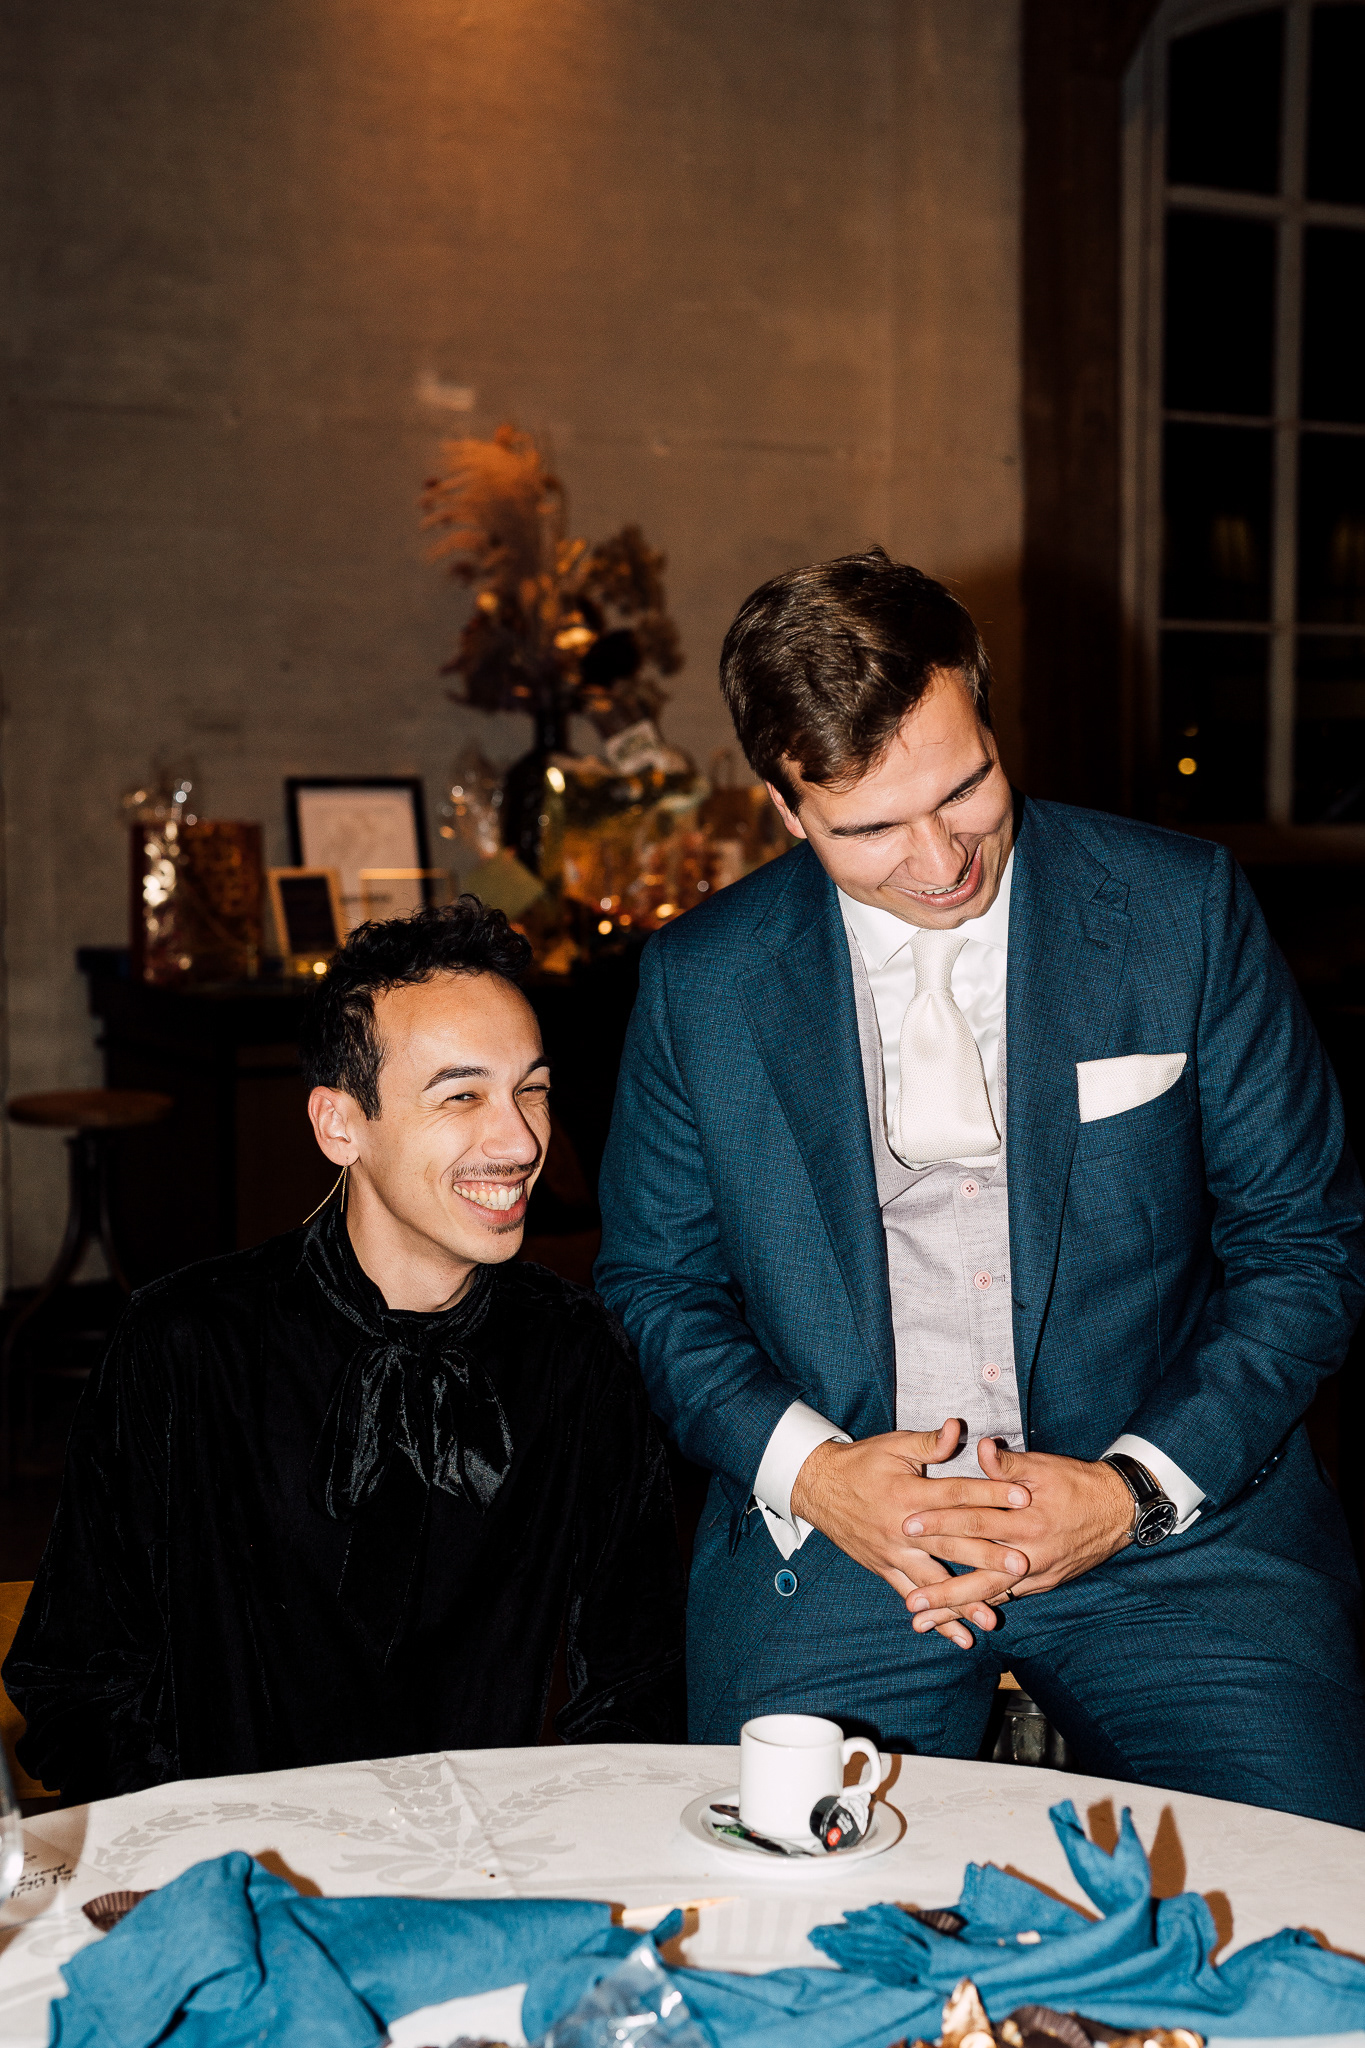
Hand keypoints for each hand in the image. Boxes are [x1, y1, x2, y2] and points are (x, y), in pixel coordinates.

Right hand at [789, 1419, 1032, 1648]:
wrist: (819, 1487)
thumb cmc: (862, 1462)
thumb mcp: (893, 1445)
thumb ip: (928, 1441)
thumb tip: (958, 1427)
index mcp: (908, 1493)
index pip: (956, 1494)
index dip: (990, 1494)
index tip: (1024, 1498)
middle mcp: (902, 1528)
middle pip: (951, 1543)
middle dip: (988, 1554)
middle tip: (1020, 1564)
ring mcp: (893, 1553)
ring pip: (933, 1579)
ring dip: (964, 1598)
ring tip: (993, 1615)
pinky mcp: (885, 1569)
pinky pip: (913, 1596)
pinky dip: (937, 1619)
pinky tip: (962, 1637)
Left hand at [899, 1438, 1133, 1633]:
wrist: (1117, 1509)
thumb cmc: (1076, 1483)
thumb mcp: (1044, 1467)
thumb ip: (1008, 1464)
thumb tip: (980, 1448)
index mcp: (1026, 1519)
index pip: (974, 1520)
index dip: (940, 1522)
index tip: (907, 1526)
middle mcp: (1030, 1553)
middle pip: (978, 1573)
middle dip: (941, 1588)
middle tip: (909, 1602)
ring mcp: (1037, 1573)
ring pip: (989, 1595)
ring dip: (954, 1610)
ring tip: (921, 1623)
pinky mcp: (1042, 1583)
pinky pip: (1007, 1600)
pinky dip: (981, 1611)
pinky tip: (957, 1624)